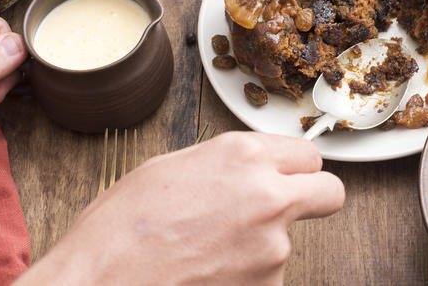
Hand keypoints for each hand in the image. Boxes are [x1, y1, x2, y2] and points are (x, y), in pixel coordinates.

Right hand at [15, 131, 344, 285]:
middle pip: (329, 192)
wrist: (98, 285)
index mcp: (244, 156)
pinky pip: (267, 276)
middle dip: (313, 197)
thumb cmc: (119, 229)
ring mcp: (271, 249)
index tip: (288, 176)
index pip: (308, 155)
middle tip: (282, 208)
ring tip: (207, 250)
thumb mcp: (171, 168)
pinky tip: (206, 272)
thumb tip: (251, 168)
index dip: (295, 168)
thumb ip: (226, 163)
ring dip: (262, 245)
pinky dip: (246, 276)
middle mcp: (268, 197)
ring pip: (289, 241)